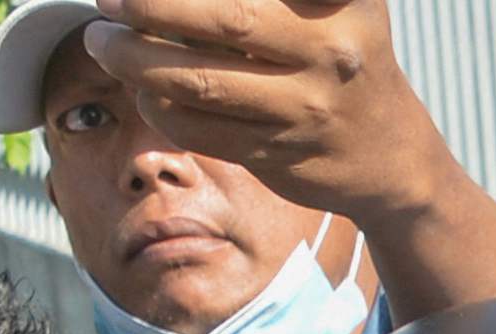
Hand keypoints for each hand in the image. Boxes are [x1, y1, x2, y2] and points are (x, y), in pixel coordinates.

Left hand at [81, 0, 472, 228]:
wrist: (390, 153)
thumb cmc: (339, 51)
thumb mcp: (336, 1)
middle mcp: (334, 49)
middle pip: (226, 18)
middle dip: (151, 5)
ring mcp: (309, 108)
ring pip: (202, 81)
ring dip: (136, 60)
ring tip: (105, 42)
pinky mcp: (283, 155)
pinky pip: (201, 130)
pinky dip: (158, 106)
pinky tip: (142, 90)